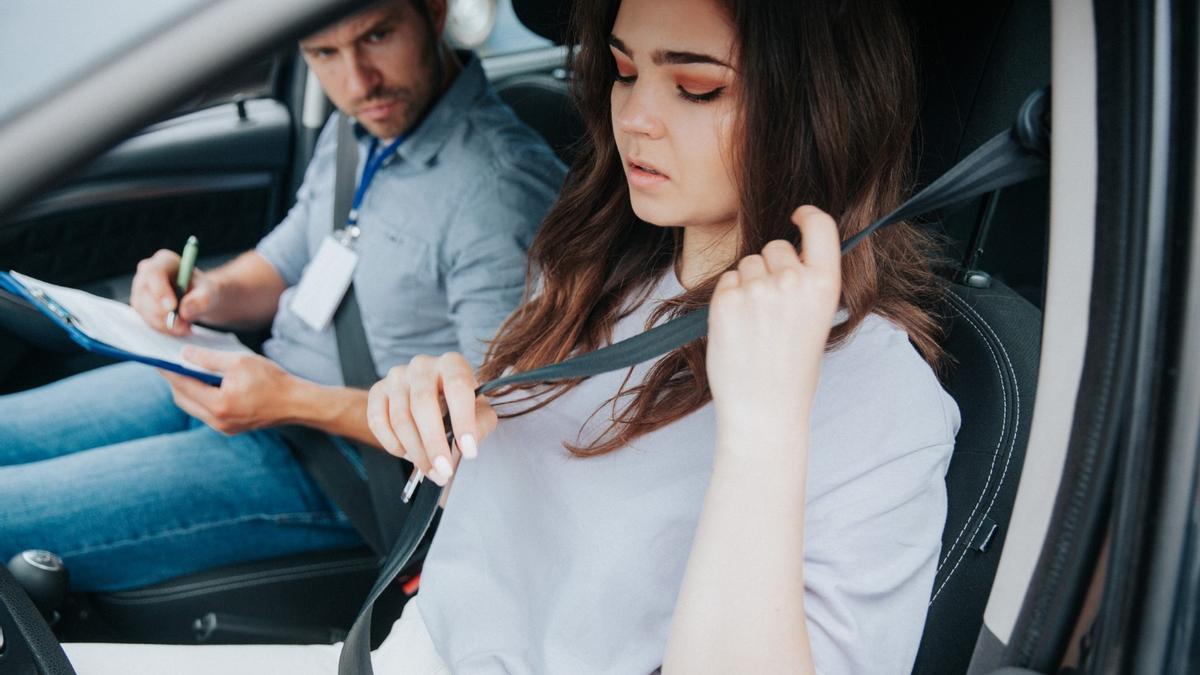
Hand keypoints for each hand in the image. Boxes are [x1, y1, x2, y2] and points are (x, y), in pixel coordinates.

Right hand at [130, 249, 217, 335]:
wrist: (200, 300)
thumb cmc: (203, 291)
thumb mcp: (209, 293)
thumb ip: (200, 300)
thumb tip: (184, 310)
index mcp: (164, 261)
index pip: (154, 273)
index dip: (160, 290)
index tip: (172, 307)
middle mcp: (147, 273)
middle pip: (145, 294)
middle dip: (164, 314)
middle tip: (184, 326)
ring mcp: (140, 290)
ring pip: (146, 311)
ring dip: (166, 325)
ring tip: (187, 328)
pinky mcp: (141, 306)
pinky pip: (148, 321)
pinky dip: (164, 329)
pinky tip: (180, 329)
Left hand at [160, 347, 293, 433]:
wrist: (296, 403)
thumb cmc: (272, 380)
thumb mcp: (239, 361)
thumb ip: (208, 358)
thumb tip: (184, 354)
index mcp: (219, 404)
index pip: (183, 385)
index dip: (168, 371)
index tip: (156, 358)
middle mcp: (217, 420)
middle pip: (182, 400)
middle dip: (174, 382)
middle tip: (168, 363)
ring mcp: (223, 427)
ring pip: (193, 407)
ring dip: (187, 390)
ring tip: (184, 371)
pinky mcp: (229, 428)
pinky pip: (206, 412)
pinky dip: (200, 397)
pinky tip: (204, 383)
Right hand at [366, 353, 497, 485]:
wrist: (427, 398)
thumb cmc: (458, 404)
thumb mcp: (479, 411)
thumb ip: (480, 425)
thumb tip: (465, 446)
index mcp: (452, 363)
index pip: (458, 385)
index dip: (463, 420)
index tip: (469, 450)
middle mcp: (422, 365)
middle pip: (423, 403)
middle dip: (434, 443)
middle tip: (444, 471)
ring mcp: (396, 377)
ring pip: (400, 418)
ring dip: (415, 451)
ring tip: (431, 471)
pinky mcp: (377, 391)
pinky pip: (378, 422)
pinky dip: (392, 445)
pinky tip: (408, 455)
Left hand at [705, 206, 841, 450]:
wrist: (765, 409)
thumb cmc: (792, 369)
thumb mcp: (818, 319)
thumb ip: (806, 282)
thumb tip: (788, 250)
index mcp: (825, 285)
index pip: (821, 226)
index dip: (808, 215)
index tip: (797, 215)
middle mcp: (793, 281)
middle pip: (775, 246)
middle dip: (771, 266)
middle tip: (773, 308)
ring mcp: (758, 289)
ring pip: (747, 263)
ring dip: (748, 283)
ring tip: (756, 324)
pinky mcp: (726, 300)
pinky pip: (726, 280)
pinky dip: (728, 298)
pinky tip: (739, 328)